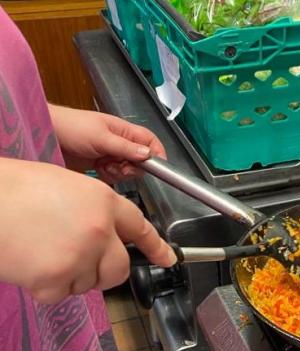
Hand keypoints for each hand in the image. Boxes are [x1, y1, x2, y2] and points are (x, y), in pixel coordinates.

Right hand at [0, 158, 176, 303]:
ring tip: (43, 250)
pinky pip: (60, 295)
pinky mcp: (55, 280)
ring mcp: (79, 256)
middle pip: (119, 268)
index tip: (168, 258)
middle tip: (81, 263)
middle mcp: (99, 230)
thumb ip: (92, 211)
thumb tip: (104, 234)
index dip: (156, 245)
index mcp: (103, 201)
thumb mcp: (66, 186)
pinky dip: (46, 287)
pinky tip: (30, 264)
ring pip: (89, 283)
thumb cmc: (15, 189)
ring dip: (71, 276)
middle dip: (105, 271)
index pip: (139, 227)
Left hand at [48, 104, 166, 182]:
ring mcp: (109, 154)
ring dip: (119, 172)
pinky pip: (113, 175)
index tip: (156, 167)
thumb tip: (148, 154)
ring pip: (127, 170)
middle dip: (132, 167)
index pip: (149, 141)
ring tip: (104, 166)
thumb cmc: (71, 127)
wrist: (45, 135)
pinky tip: (98, 171)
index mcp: (124, 130)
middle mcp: (119, 142)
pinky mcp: (99, 165)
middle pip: (140, 160)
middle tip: (120, 166)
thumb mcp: (101, 137)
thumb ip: (125, 147)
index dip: (156, 153)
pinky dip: (108, 176)